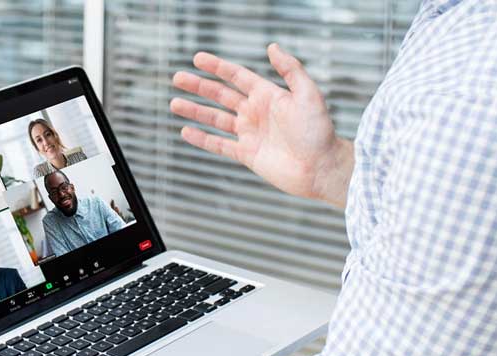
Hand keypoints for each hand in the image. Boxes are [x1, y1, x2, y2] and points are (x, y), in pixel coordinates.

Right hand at [170, 43, 353, 208]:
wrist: (321, 167)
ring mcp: (250, 134)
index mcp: (268, 95)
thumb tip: (272, 47)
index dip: (217, 67)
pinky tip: (186, 131)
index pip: (237, 77)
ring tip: (175, 103)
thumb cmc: (319, 131)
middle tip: (177, 78)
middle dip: (199, 87)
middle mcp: (256, 113)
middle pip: (221, 96)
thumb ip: (290, 69)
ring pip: (216, 119)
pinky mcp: (248, 155)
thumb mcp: (308, 94)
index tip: (198, 59)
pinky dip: (202, 139)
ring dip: (195, 111)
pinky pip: (220, 145)